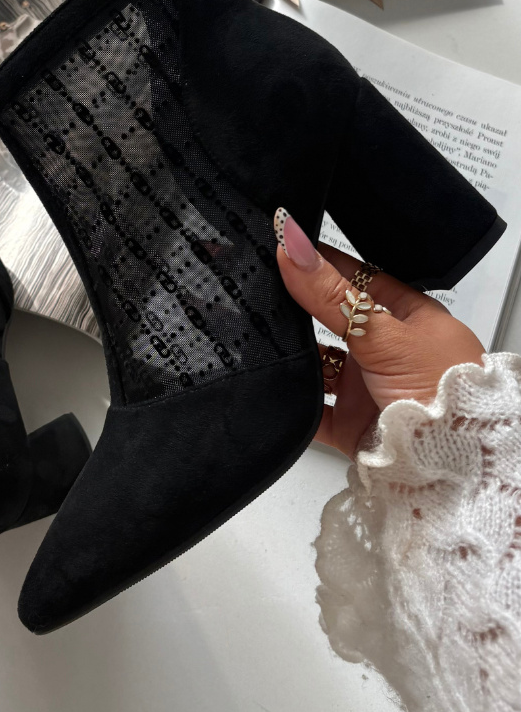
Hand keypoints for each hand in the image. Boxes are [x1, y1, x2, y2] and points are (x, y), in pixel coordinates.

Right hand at [274, 210, 485, 459]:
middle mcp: (390, 351)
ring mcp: (368, 388)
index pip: (360, 280)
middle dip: (302, 311)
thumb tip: (294, 245)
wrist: (449, 466)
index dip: (325, 265)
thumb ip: (331, 294)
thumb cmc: (441, 390)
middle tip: (264, 291)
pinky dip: (291, 402)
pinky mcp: (352, 426)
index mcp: (410, 319)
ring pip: (319, 365)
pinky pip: (311, 410)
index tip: (287, 248)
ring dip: (295, 357)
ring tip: (262, 339)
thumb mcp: (382, 332)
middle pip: (334, 322)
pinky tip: (270, 384)